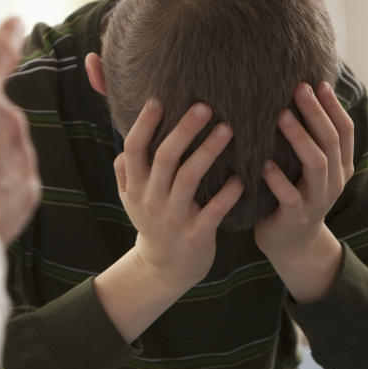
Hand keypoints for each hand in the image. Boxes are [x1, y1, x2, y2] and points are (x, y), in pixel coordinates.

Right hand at [115, 98, 243, 293]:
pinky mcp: (196, 234)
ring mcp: (173, 218)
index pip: (134, 149)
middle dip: (184, 130)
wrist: (165, 268)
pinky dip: (228, 193)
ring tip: (228, 129)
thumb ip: (125, 171)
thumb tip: (125, 142)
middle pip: (164, 158)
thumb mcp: (130, 199)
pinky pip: (214, 210)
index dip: (144, 125)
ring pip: (189, 179)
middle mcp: (151, 200)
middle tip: (205, 106)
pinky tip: (242, 178)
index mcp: (135, 186)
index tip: (158, 100)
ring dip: (208, 152)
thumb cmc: (152, 222)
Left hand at [253, 81, 354, 302]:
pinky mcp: (297, 216)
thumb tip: (300, 96)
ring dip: (299, 138)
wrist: (292, 244)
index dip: (333, 106)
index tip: (318, 82)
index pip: (344, 130)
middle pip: (330, 141)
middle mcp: (334, 181)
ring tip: (281, 116)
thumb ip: (309, 140)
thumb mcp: (308, 168)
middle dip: (316, 113)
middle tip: (299, 88)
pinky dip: (277, 179)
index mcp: (340, 166)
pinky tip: (263, 163)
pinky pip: (290, 196)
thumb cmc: (294, 194)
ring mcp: (317, 199)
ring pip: (316, 164)